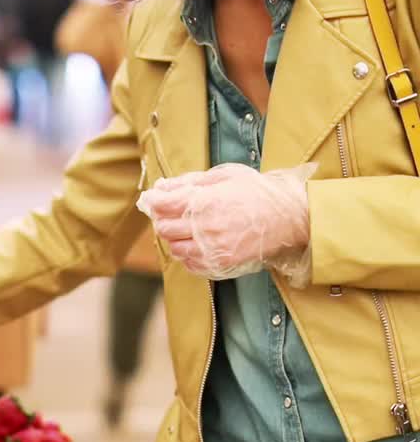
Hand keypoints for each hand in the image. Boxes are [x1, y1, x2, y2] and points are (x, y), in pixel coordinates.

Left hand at [139, 163, 314, 280]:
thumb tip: (162, 187)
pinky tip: (197, 245)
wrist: (287, 218)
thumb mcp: (224, 176)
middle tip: (171, 214)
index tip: (154, 200)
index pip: (162, 205)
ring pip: (175, 249)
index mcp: (204, 202)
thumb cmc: (257, 192)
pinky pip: (189, 265)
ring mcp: (212, 249)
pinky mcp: (219, 265)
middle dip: (163, 220)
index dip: (154, 202)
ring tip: (187, 229)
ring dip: (174, 239)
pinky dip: (187, 256)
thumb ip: (190, 182)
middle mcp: (205, 228)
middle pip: (164, 229)